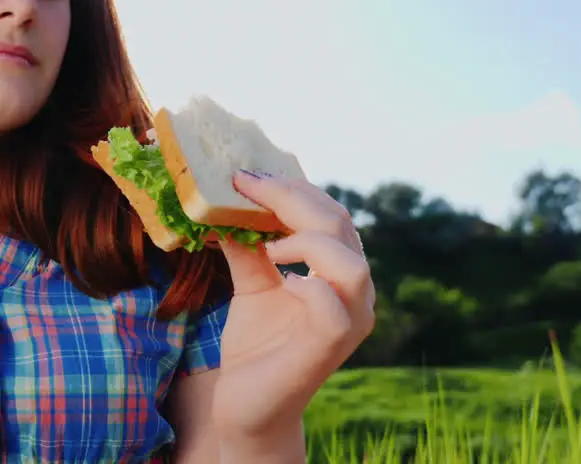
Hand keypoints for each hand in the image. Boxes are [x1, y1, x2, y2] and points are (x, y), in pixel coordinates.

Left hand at [210, 170, 375, 440]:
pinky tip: (282, 281)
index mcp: (339, 271)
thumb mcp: (251, 283)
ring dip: (306, 241)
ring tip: (270, 246)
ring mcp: (349, 321)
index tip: (246, 174)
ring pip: (349, 263)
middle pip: (340, 225)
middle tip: (246, 186)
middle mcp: (355, 293)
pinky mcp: (332, 347)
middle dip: (291, 198)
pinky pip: (333, 307)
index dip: (292, 188)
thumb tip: (225, 199)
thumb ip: (248, 245)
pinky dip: (307, 285)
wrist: (248, 407)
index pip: (330, 214)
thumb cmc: (257, 346)